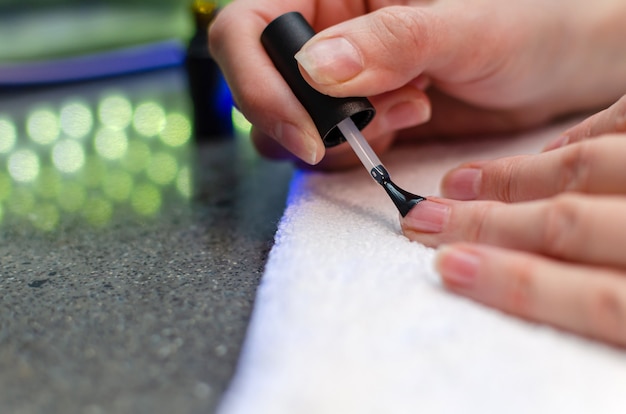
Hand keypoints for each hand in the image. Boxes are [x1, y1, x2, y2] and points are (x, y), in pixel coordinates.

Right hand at [210, 0, 625, 167]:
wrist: (550, 71)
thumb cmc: (521, 27)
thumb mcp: (462, 26)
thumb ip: (390, 41)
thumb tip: (315, 69)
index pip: (247, 29)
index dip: (258, 84)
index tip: (308, 134)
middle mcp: (324, 33)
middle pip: (261, 86)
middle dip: (311, 121)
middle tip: (378, 117)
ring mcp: (336, 80)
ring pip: (289, 128)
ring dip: (343, 139)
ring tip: (411, 108)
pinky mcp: (355, 117)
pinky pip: (326, 150)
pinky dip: (360, 153)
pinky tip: (410, 119)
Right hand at [401, 133, 625, 345]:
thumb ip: (606, 312)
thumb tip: (548, 339)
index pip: (601, 301)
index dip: (517, 285)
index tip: (450, 269)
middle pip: (571, 226)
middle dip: (487, 223)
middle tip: (426, 220)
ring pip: (593, 167)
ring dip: (517, 177)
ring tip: (462, 183)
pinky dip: (585, 132)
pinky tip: (551, 147)